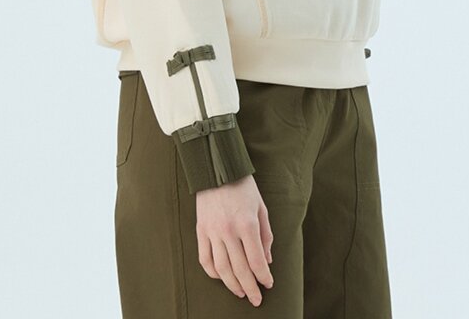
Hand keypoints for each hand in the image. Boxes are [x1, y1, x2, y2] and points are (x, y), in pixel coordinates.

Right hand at [195, 174, 274, 305]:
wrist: (218, 169)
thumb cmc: (244, 187)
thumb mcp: (261, 207)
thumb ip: (265, 235)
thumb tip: (267, 260)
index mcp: (247, 224)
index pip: (256, 260)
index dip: (263, 276)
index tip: (268, 284)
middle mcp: (229, 231)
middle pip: (240, 269)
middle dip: (250, 287)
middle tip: (256, 300)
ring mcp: (212, 233)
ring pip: (221, 269)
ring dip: (232, 284)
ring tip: (241, 292)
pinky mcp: (200, 231)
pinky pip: (205, 259)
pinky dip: (213, 273)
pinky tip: (222, 278)